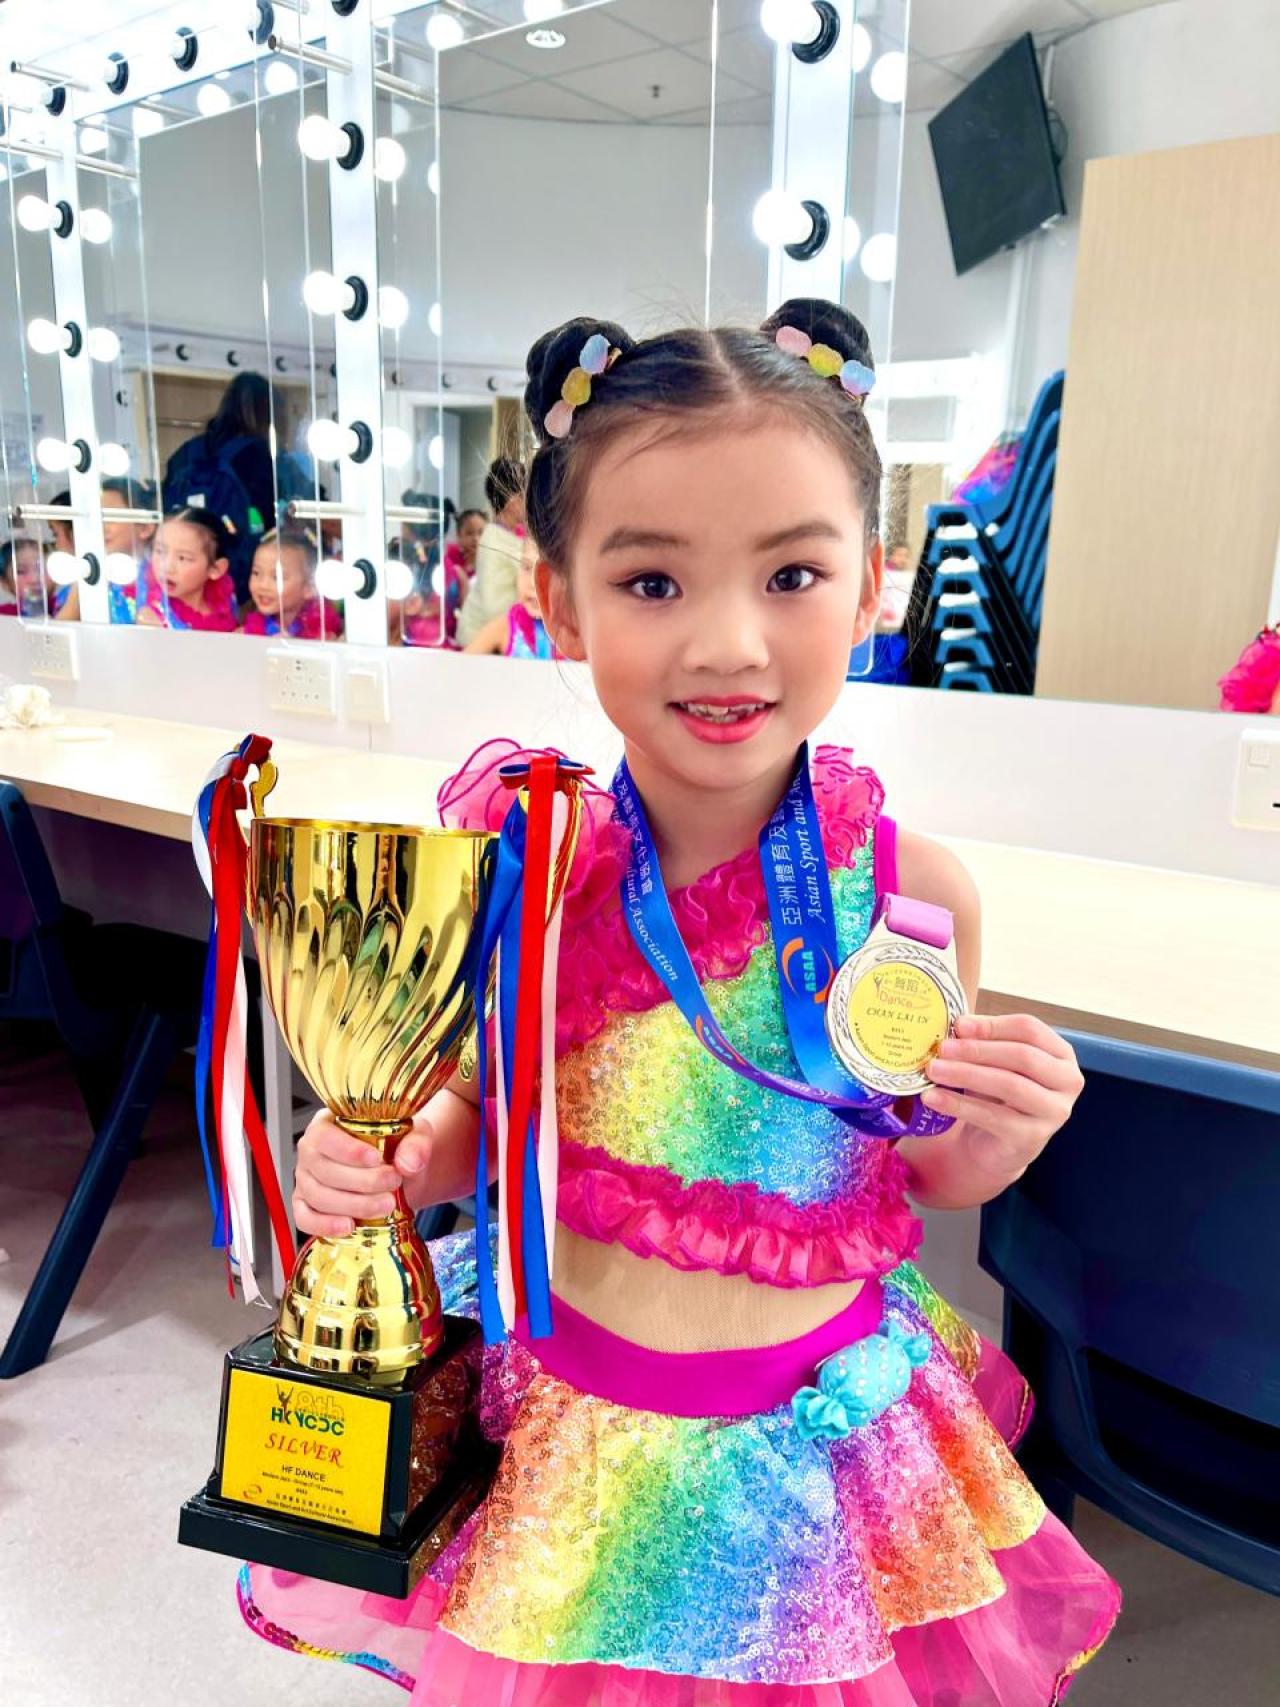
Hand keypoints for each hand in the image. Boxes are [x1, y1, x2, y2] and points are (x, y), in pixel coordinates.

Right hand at [293, 1112, 432, 1236]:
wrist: (400, 1172)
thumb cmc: (398, 1146)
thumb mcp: (414, 1134)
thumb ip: (416, 1144)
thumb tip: (408, 1163)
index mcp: (327, 1124)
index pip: (324, 1136)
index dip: (348, 1150)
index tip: (376, 1159)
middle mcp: (310, 1152)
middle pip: (324, 1170)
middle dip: (361, 1181)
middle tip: (392, 1182)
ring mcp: (305, 1180)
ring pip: (318, 1196)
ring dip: (354, 1205)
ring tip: (386, 1205)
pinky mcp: (305, 1206)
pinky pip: (306, 1219)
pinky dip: (325, 1225)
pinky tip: (349, 1227)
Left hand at [921, 1013, 1083, 1183]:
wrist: (995, 1143)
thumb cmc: (996, 1093)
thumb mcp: (993, 1062)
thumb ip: (982, 1041)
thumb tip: (959, 1025)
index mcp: (1060, 1053)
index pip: (1030, 1029)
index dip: (993, 1025)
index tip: (959, 1024)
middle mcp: (1067, 1081)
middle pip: (1023, 1056)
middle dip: (978, 1050)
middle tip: (943, 1048)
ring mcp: (1054, 1112)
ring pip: (1010, 1085)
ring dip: (966, 1074)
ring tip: (933, 1069)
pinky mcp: (1032, 1137)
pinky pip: (993, 1116)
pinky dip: (958, 1105)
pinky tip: (933, 1097)